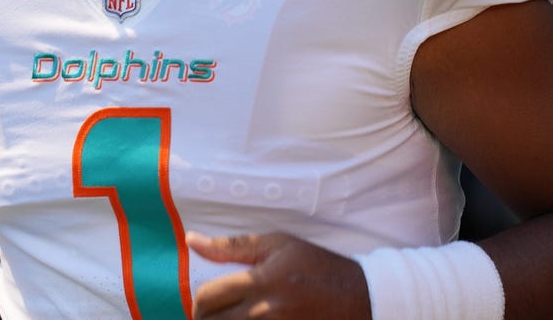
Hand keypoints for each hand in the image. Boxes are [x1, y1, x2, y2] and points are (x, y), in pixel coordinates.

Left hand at [187, 232, 371, 318]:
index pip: (208, 298)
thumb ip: (231, 246)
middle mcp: (264, 312)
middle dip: (204, 319)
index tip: (203, 301)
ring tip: (227, 319)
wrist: (362, 298)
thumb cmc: (316, 266)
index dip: (198, 301)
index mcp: (259, 282)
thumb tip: (191, 240)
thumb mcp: (277, 244)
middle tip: (211, 315)